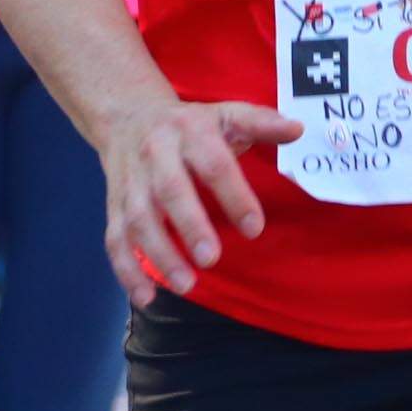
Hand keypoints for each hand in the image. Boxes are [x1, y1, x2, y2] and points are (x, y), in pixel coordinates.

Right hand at [94, 97, 306, 306]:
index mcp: (190, 131)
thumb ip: (261, 123)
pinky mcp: (114, 205)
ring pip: (138, 219)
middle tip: (211, 258)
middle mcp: (156, 155)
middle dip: (188, 226)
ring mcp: (131, 182)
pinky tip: (145, 296)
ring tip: (186, 284)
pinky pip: (115, 239)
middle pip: (169, 191)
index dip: (234, 196)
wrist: (127, 116)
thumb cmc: (189, 124)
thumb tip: (298, 130)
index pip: (214, 164)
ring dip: (159, 254)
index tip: (254, 228)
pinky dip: (126, 269)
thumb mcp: (225, 114)